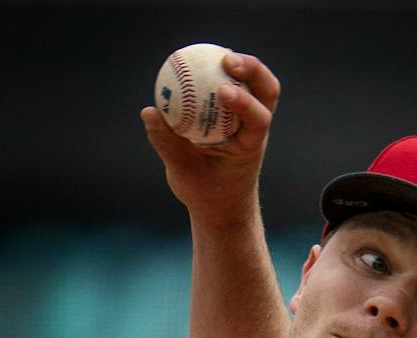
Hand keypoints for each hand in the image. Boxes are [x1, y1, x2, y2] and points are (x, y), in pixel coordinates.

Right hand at [139, 50, 280, 226]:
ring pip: (257, 85)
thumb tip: (148, 111)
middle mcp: (256, 129)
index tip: (224, 91)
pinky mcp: (240, 115)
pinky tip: (201, 61)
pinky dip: (221, 73)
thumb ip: (166, 142)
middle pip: (268, 91)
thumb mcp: (182, 172)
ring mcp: (250, 119)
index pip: (258, 120)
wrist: (221, 205)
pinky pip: (234, 86)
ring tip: (215, 53)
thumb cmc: (205, 193)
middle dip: (253, 69)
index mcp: (250, 146)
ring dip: (241, 65)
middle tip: (226, 58)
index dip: (245, 102)